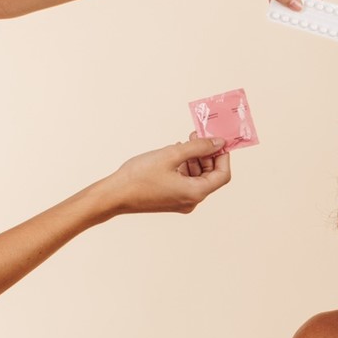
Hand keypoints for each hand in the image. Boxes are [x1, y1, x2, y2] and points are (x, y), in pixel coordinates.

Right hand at [98, 136, 231, 215]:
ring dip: (194, 159)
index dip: (223, 156)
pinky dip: (184, 167)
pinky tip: (175, 154)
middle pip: (210, 175)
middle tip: (197, 135)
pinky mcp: (171, 199)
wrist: (114, 195)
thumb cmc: (139, 176)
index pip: (222, 174)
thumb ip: (197, 147)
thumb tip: (218, 142)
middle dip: (207, 154)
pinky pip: (185, 181)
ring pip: (197, 177)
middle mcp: (192, 201)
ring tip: (184, 142)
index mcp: (195, 193)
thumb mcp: (171, 155)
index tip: (217, 140)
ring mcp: (181, 202)